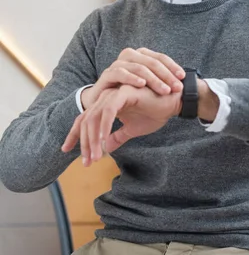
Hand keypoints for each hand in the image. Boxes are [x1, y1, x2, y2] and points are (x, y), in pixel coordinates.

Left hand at [62, 84, 182, 165]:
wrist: (174, 102)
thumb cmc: (155, 112)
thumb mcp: (133, 129)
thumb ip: (118, 136)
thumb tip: (107, 148)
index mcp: (107, 103)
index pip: (84, 119)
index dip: (75, 135)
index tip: (67, 151)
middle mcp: (107, 96)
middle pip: (86, 120)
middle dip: (84, 143)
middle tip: (87, 162)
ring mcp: (115, 93)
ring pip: (94, 117)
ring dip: (93, 139)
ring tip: (96, 157)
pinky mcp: (124, 93)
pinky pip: (108, 111)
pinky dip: (103, 128)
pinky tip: (104, 142)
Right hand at [81, 47, 184, 108]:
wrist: (102, 103)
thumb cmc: (128, 94)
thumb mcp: (147, 87)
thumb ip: (161, 82)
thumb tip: (184, 83)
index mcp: (140, 56)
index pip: (160, 57)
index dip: (173, 66)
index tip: (183, 78)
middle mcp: (129, 57)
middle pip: (151, 61)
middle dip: (166, 75)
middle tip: (177, 88)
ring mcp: (117, 64)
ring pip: (139, 67)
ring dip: (154, 79)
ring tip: (164, 90)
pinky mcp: (106, 75)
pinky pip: (120, 72)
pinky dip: (131, 78)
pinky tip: (142, 84)